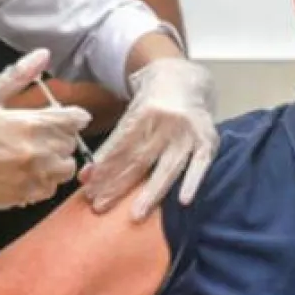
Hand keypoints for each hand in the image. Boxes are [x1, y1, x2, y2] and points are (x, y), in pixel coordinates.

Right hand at [0, 48, 91, 212]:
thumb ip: (19, 75)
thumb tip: (43, 55)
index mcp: (32, 124)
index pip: (74, 119)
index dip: (73, 116)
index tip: (68, 117)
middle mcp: (39, 152)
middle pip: (71, 144)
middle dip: (62, 137)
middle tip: (45, 134)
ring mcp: (33, 176)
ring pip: (66, 169)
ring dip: (58, 160)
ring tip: (39, 155)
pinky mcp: (24, 195)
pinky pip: (50, 190)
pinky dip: (45, 181)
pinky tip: (30, 173)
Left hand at [80, 58, 217, 219]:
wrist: (185, 79)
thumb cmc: (152, 103)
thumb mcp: (130, 116)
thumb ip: (112, 147)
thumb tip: (85, 177)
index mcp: (145, 112)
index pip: (121, 145)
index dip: (104, 168)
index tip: (89, 188)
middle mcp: (168, 121)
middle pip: (140, 159)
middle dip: (118, 184)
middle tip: (99, 205)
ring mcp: (189, 132)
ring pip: (168, 167)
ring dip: (150, 193)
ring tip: (135, 215)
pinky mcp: (208, 140)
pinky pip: (201, 165)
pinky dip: (193, 182)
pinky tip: (183, 201)